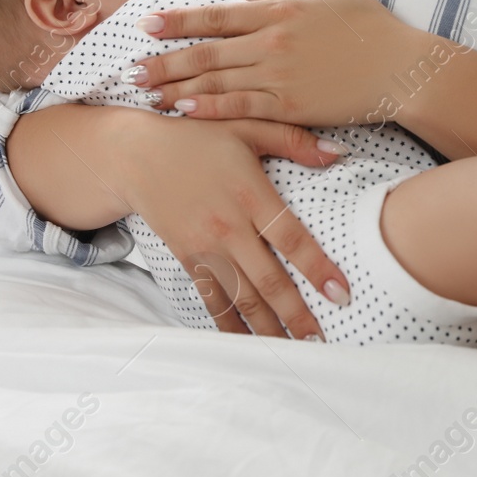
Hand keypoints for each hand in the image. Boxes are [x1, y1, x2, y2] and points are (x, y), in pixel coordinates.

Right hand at [122, 115, 353, 337]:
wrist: (135, 155)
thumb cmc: (197, 138)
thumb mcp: (246, 126)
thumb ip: (294, 140)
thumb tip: (341, 153)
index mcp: (249, 193)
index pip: (291, 238)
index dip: (317, 269)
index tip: (342, 296)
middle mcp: (228, 226)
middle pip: (268, 281)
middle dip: (296, 316)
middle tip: (321, 343)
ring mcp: (205, 247)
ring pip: (241, 298)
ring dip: (267, 328)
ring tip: (293, 350)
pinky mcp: (187, 259)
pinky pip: (213, 299)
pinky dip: (230, 326)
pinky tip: (248, 344)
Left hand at [126, 0, 441, 126]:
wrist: (405, 69)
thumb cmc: (377, 29)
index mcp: (281, 10)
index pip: (217, 13)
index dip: (177, 18)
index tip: (145, 23)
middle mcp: (273, 41)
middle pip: (205, 50)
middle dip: (163, 59)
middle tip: (128, 67)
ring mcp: (280, 74)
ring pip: (215, 80)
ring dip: (176, 86)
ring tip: (146, 92)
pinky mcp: (291, 106)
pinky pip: (240, 107)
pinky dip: (208, 109)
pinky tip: (183, 111)